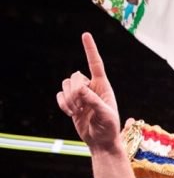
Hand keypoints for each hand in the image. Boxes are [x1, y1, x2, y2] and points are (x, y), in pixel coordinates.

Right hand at [56, 32, 121, 151]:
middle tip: (81, 107)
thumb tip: (80, 89)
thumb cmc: (109, 129)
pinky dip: (62, 103)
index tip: (85, 35)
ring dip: (69, 98)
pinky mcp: (71, 103)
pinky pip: (60, 95)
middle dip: (75, 91)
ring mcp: (80, 95)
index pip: (96, 65)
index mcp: (103, 87)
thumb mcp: (106, 115)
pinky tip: (70, 113)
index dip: (90, 50)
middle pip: (75, 76)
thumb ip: (94, 101)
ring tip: (77, 112)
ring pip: (66, 84)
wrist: (102, 142)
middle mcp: (91, 88)